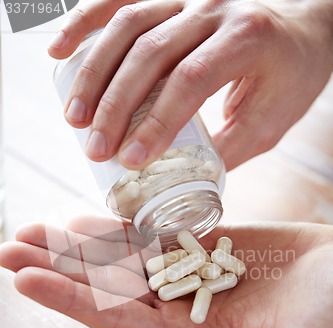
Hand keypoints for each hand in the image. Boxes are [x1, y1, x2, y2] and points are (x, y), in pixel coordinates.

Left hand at [0, 217, 332, 327]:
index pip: (115, 319)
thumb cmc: (326, 324)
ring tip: (32, 229)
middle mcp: (177, 306)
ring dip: (75, 246)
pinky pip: (149, 235)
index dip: (69, 301)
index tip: (24, 279)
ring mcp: (185, 272)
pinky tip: (82, 219)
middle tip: (8, 247)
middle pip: (104, 287)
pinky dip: (115, 226)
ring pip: (119, 259)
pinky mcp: (198, 244)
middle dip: (56, 268)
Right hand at [48, 0, 332, 168]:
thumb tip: (179, 181)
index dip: (156, 121)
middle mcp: (214, 6)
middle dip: (115, 106)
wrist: (304, 28)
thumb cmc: (290, 77)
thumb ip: (228, 149)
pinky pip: (120, 0)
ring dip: (93, 74)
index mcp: (246, 39)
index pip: (190, 80)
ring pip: (128, 26)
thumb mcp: (271, 121)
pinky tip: (60, 50)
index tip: (131, 160)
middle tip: (95, 149)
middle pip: (150, 53)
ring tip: (74, 118)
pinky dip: (85, 22)